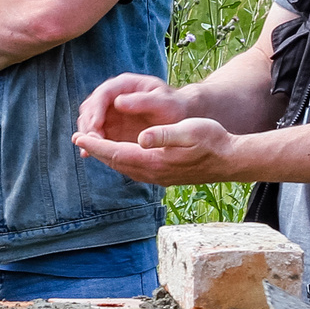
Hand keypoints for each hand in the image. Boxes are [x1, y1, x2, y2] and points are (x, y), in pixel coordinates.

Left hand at [72, 113, 248, 185]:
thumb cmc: (213, 140)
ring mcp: (158, 177)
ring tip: (94, 146)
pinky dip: (121, 160)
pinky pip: (134, 169)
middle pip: (116, 162)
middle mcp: (153, 173)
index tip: (79, 136)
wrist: (231, 161)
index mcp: (155, 161)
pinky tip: (120, 154)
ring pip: (124, 167)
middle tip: (78, 139)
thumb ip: (164, 135)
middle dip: (96, 151)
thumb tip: (142, 137)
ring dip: (108, 157)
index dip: (96, 144)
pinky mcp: (164, 177)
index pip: (117, 152)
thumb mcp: (190, 131)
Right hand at [75, 71, 181, 139]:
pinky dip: (90, 143)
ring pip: (89, 120)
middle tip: (93, 140)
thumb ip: (143, 101)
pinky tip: (88, 154)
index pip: (103, 93)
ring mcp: (110, 112)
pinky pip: (95, 134)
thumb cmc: (174, 108)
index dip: (96, 109)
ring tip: (90, 149)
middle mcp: (113, 96)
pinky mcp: (110, 127)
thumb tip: (118, 102)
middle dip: (88, 123)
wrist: (180, 119)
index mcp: (125, 85)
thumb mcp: (163, 103)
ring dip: (87, 134)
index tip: (96, 125)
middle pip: (90, 107)